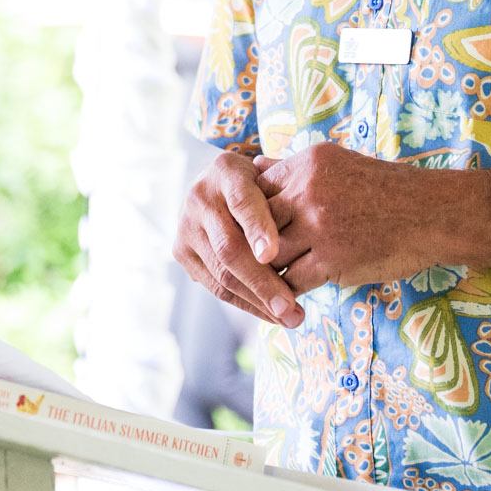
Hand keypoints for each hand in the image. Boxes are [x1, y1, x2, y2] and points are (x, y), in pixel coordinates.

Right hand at [173, 151, 305, 328]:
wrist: (214, 184)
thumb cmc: (257, 183)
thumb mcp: (272, 177)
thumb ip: (286, 193)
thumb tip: (309, 219)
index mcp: (225, 172)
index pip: (242, 201)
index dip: (256, 227)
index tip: (272, 255)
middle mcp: (199, 198)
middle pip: (229, 248)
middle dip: (262, 282)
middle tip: (292, 307)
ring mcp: (185, 226)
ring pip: (222, 274)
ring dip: (258, 301)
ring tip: (290, 317)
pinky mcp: (181, 252)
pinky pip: (216, 287)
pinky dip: (246, 304)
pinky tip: (272, 314)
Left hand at [252, 143, 444, 293]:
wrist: (431, 214)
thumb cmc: (383, 189)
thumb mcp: (335, 162)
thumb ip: (293, 168)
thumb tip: (255, 165)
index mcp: (306, 165)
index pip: (256, 191)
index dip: (251, 213)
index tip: (252, 228)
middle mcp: (307, 192)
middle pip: (257, 223)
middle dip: (254, 243)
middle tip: (250, 260)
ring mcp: (319, 226)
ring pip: (271, 254)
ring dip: (270, 269)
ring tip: (268, 279)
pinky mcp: (333, 260)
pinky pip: (294, 280)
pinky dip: (290, 289)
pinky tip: (293, 292)